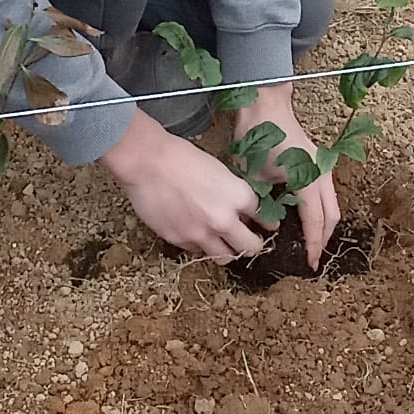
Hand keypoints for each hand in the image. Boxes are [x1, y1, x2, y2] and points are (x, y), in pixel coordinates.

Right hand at [98, 109, 264, 264]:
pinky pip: (197, 251)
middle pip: (250, 247)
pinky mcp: (179, 240)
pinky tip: (195, 232)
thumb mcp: (218, 169)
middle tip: (250, 241)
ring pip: (225, 257)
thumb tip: (241, 212)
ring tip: (224, 243)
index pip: (263, 218)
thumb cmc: (181, 156)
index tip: (266, 225)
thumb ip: (233, 194)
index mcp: (238, 196)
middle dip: (253, 245)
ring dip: (228, 251)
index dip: (266, 222)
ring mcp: (201, 233)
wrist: (147, 161)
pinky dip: (200, 245)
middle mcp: (224, 219)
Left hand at [234, 83, 339, 271]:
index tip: (310, 264)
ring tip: (312, 244)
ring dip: (324, 226)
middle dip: (324, 239)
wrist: (265, 105)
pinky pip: (326, 195)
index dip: (313, 245)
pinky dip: (320, 211)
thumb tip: (263, 228)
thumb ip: (262, 203)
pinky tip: (307, 221)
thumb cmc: (257, 137)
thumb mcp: (254, 176)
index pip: (315, 221)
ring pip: (332, 206)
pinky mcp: (319, 164)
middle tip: (312, 259)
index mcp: (309, 179)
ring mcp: (324, 168)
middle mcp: (323, 175)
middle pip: (332, 216)